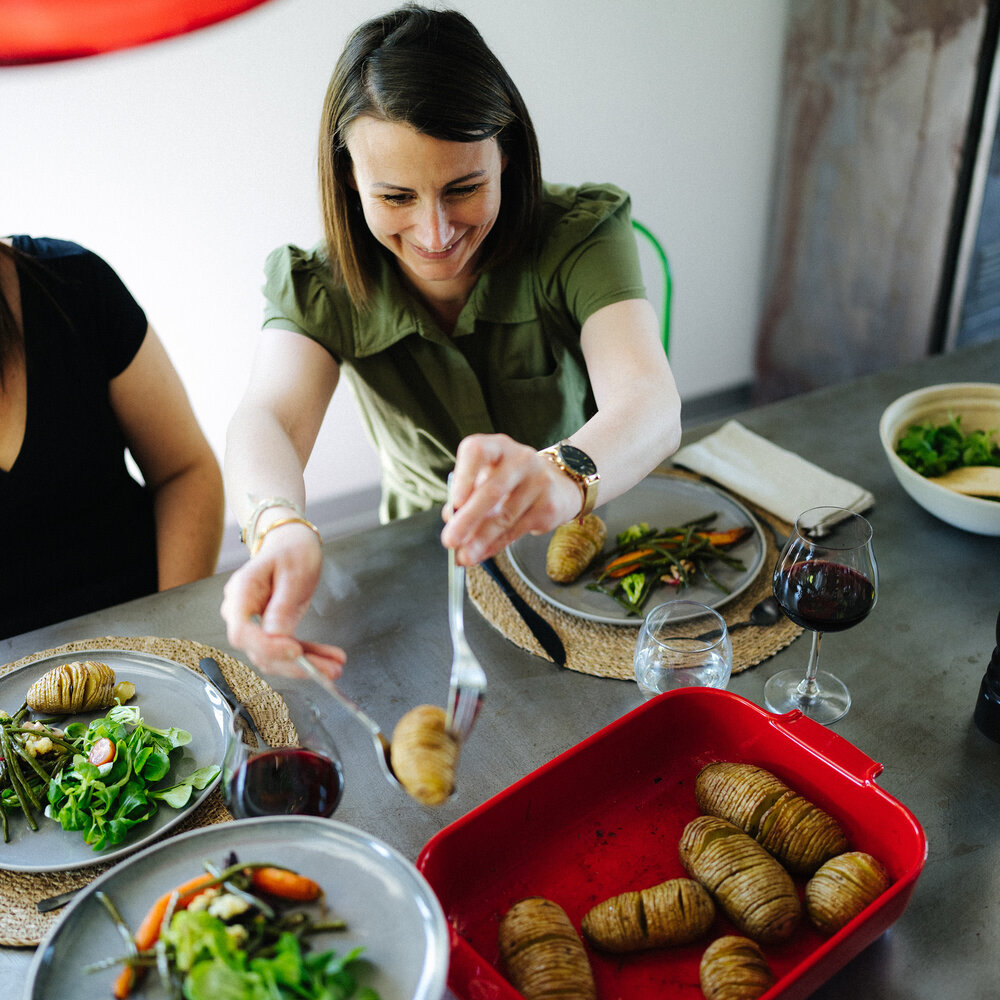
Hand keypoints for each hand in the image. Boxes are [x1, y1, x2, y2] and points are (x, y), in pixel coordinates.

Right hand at [220, 523, 346, 679]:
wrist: (290, 542)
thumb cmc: (291, 549)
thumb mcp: (293, 572)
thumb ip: (283, 605)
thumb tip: (276, 636)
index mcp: (241, 592)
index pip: (243, 631)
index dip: (267, 646)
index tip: (295, 650)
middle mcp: (242, 612)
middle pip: (260, 650)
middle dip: (295, 664)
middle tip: (328, 670)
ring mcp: (255, 624)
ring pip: (274, 657)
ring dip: (305, 666)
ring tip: (335, 666)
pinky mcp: (271, 630)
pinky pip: (286, 650)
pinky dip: (308, 657)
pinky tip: (328, 659)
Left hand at [440, 433, 580, 563]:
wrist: (557, 484)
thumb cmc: (509, 480)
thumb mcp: (486, 479)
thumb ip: (466, 496)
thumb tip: (450, 520)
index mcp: (497, 447)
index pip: (477, 452)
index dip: (464, 476)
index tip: (454, 502)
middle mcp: (520, 459)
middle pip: (492, 489)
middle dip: (468, 519)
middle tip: (450, 541)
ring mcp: (539, 481)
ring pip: (505, 516)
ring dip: (481, 540)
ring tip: (463, 556)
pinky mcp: (549, 506)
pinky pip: (517, 530)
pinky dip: (496, 545)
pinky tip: (482, 553)